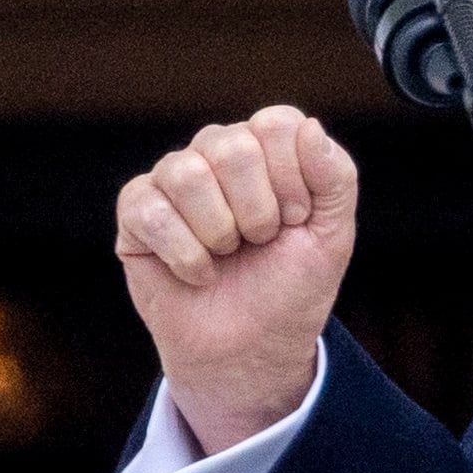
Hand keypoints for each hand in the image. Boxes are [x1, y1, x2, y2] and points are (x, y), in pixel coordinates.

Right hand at [115, 106, 358, 453]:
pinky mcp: (136, 213)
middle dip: (258, 209)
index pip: (276, 124)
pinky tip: (200, 273)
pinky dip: (185, 254)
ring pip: (186, 174)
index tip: (298, 219)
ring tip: (228, 255)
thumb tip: (310, 125)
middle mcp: (216, 154)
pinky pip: (151, 211)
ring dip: (220, 231)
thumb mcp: (333, 234)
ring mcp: (172, 180)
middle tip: (261, 241)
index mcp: (267, 149)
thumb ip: (335, 177)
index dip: (293, 177)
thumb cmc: (292, 287)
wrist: (252, 348)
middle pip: (231, 146)